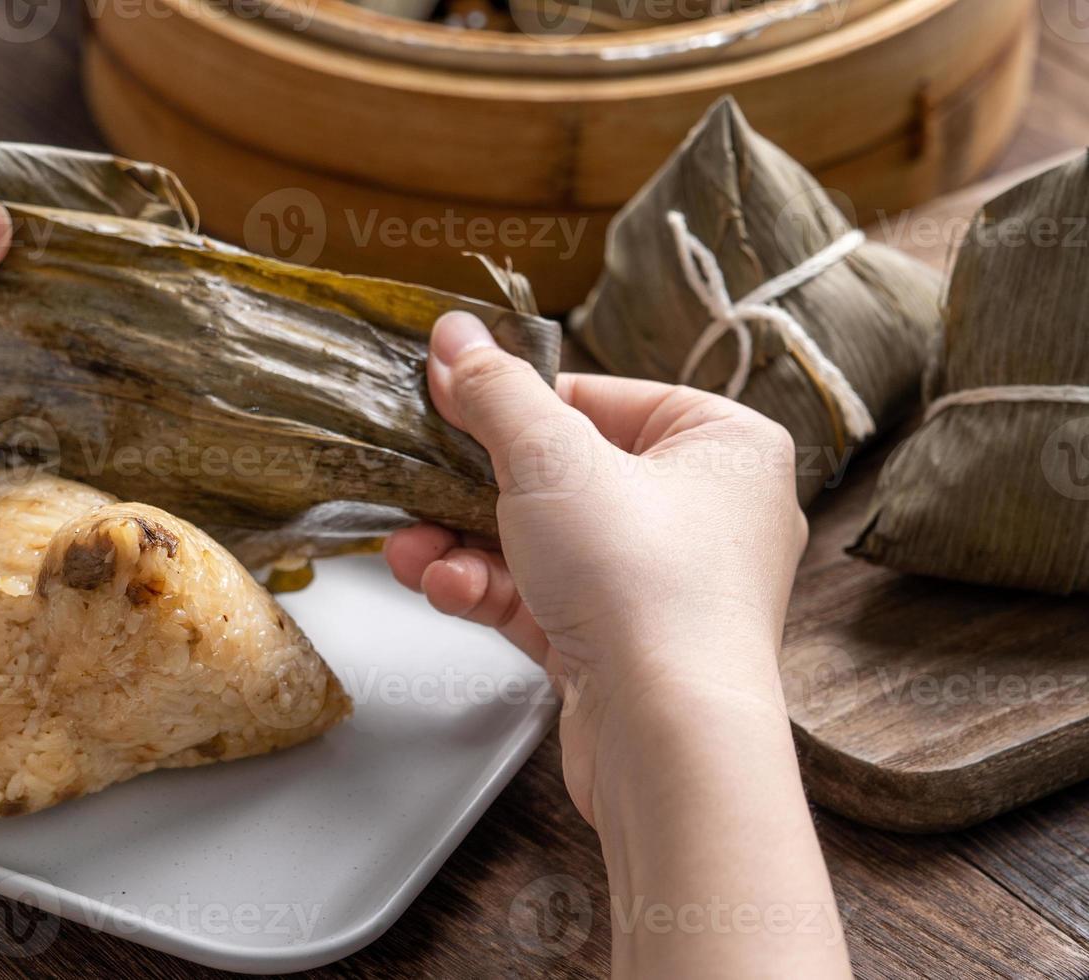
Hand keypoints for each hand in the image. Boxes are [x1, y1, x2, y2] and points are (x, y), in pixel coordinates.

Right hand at [387, 310, 806, 822]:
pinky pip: (545, 598)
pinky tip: (442, 585)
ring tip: (410, 547)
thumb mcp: (551, 458)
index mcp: (722, 445)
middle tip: (415, 475)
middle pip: (563, 473)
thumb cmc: (648, 588)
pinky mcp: (624, 645)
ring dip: (467, 543)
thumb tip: (455, 338)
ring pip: (545, 543)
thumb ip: (496, 393)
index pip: (601, 397)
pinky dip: (491, 590)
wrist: (667, 740)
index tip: (448, 398)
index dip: (516, 401)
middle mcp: (705, 514)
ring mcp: (664, 586)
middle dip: (474, 485)